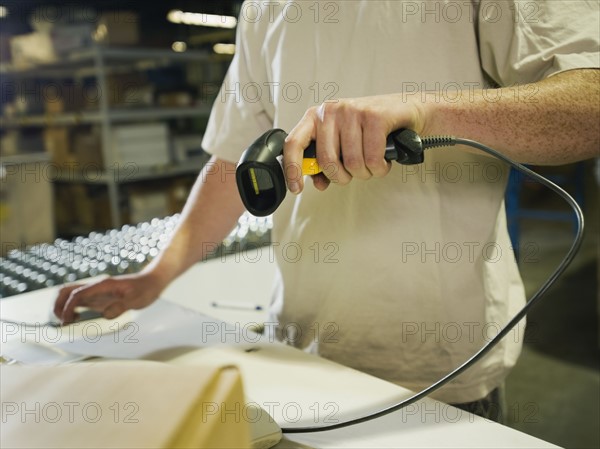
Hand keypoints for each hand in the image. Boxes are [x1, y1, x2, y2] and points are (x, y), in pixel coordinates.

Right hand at [53, 271, 165, 323]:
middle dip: (58, 306)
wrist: (152, 281)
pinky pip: (79, 301)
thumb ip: (121, 307)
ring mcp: (96, 292)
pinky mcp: (99, 297)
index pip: (77, 294)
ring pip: (70, 294)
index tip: (67, 321)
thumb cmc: (145, 289)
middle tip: (63, 322)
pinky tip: (78, 319)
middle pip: (66, 291)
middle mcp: (96, 287)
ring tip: (69, 322)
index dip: (68, 307)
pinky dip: (71, 309)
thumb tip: (105, 315)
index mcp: (102, 285)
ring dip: (63, 307)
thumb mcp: (137, 299)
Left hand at [283, 94, 424, 192]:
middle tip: (354, 173)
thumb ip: (327, 161)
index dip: (292, 169)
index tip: (297, 189)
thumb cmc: (371, 130)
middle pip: (327, 161)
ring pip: (352, 163)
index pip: (294, 143)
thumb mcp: (343, 143)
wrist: (407, 111)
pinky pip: (372, 159)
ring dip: (365, 173)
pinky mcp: (374, 117)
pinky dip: (379, 168)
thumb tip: (318, 182)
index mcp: (316, 117)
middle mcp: (330, 111)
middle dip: (342, 177)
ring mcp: (352, 112)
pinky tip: (383, 161)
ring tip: (372, 163)